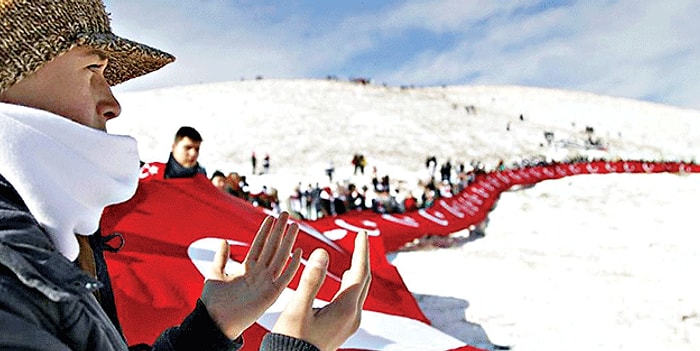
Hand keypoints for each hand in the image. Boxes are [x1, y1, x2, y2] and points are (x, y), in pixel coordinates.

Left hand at [200, 212, 301, 338]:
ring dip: (288, 242)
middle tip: (285, 214)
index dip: (264, 231)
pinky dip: (293, 265)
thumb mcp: (215, 274)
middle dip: (279, 230)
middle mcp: (259, 274)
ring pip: (280, 257)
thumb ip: (221, 258)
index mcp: (246, 269)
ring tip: (294, 226)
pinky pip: (285, 277)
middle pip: (272, 247)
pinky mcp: (272, 294)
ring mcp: (266, 283)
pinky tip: (299, 252)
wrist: (215, 322)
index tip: (270, 217)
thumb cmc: (213, 302)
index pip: (259, 245)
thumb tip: (224, 241)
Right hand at [272, 232, 370, 350]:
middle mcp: (352, 317)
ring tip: (356, 253)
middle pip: (363, 280)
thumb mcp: (298, 308)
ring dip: (358, 270)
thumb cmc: (292, 339)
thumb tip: (323, 253)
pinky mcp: (343, 328)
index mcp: (345, 310)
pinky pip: (353, 299)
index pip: (359, 273)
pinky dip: (352, 283)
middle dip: (362, 257)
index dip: (361, 251)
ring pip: (359, 290)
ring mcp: (349, 324)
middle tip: (360, 238)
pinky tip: (346, 278)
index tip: (362, 233)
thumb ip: (311, 280)